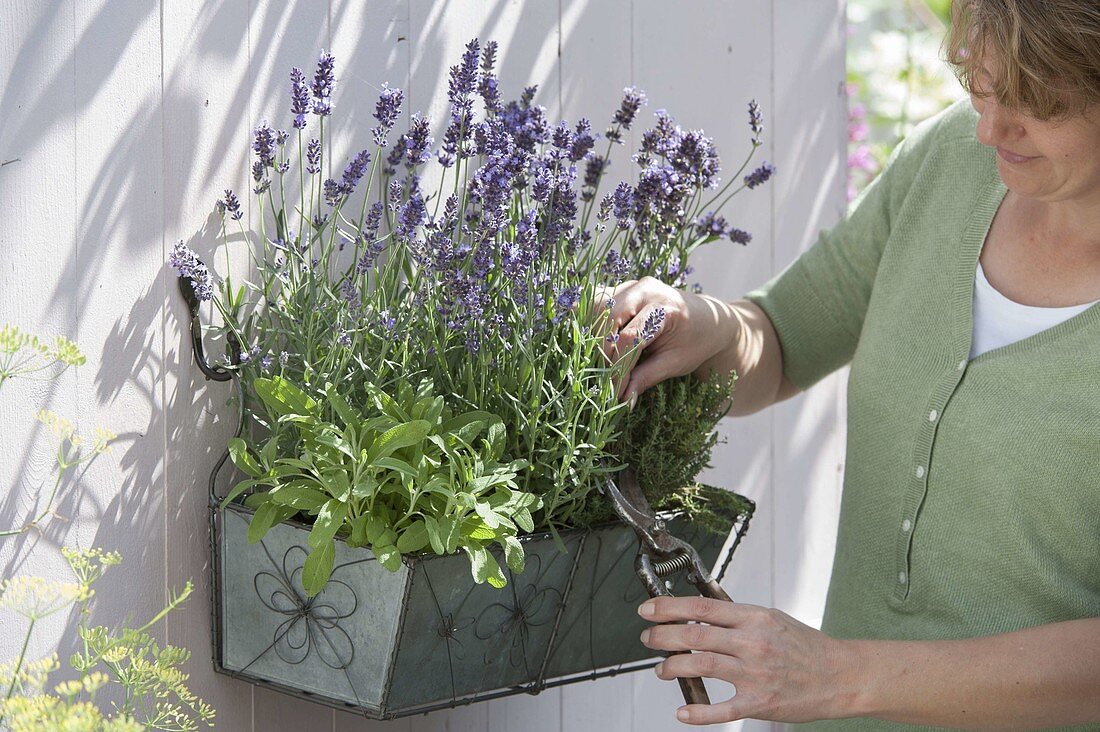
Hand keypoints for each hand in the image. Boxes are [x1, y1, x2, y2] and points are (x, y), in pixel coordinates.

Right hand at [594, 277, 737, 400]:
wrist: (708, 318)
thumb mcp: (675, 363)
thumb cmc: (696, 341)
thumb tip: (623, 399)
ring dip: (594, 335)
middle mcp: (647, 290)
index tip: (615, 391)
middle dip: (603, 352)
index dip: (619, 366)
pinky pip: (598, 301)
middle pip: (609, 319)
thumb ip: (646, 378)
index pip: (630, 338)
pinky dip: (592, 320)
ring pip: (598, 307)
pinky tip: (592, 341)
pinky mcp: (623, 288)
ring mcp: (633, 286)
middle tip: (605, 378)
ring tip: (600, 361)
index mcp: (666, 308)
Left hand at [637, 596, 855, 724]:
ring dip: (673, 666)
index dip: (669, 608)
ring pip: (702, 666)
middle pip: (695, 635)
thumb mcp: (773, 618)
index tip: (649, 610)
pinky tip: (683, 712)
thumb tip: (702, 611)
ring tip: (661, 668)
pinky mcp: (760, 702)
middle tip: (648, 638)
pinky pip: (722, 709)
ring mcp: (755, 674)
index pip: (702, 608)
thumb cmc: (807, 647)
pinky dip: (699, 712)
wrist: (841, 675)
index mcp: (754, 618)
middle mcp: (752, 643)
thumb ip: (738, 616)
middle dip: (663, 636)